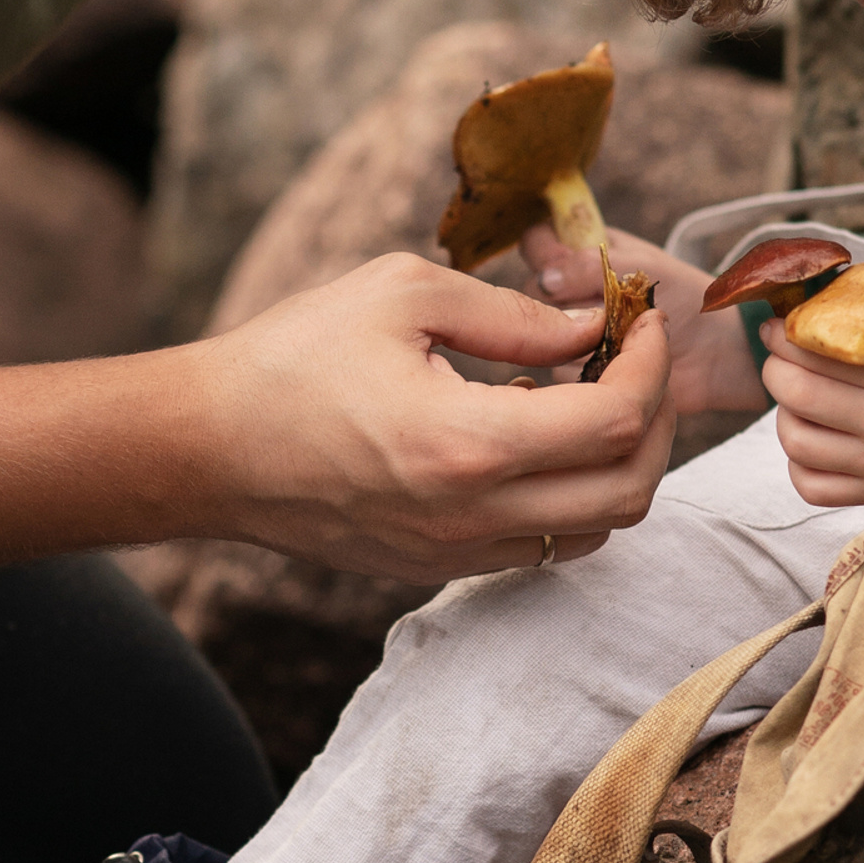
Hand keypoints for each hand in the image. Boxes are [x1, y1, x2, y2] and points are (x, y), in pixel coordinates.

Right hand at [184, 251, 676, 577]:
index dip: (651, 362)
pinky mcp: (438, 567)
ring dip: (619, 463)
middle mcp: (473, 516)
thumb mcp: (400, 295)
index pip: (618, 420)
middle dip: (656, 418)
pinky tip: (541, 434)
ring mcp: (457, 552)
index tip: (641, 318)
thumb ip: (511, 312)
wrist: (207, 447)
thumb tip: (588, 326)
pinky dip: (571, 494)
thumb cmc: (292, 359)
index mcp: (468, 444)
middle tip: (637, 359)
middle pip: (628, 490)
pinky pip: (543, 544)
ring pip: (595, 530)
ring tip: (594, 394)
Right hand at [521, 219, 764, 415]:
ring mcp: (572, 332)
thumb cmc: (687, 298)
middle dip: (559, 304)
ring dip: (572, 340)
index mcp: (585, 252)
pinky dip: (579, 370)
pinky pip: (558, 371)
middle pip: (531, 292)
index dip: (543, 253)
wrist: (717, 354)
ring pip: (540, 334)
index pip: (539, 243)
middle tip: (598, 311)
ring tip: (612, 341)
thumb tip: (546, 278)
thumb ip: (592, 267)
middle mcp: (572, 291)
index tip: (560, 270)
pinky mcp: (580, 371)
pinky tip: (606, 367)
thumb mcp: (641, 267)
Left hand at [762, 319, 863, 505]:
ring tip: (797, 395)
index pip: (819, 354)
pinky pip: (811, 486)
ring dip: (784, 413)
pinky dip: (798, 460)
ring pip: (796, 442)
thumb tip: (802, 301)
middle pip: (797, 395)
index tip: (777, 326)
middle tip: (780, 356)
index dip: (784, 335)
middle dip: (776, 368)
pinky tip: (813, 433)